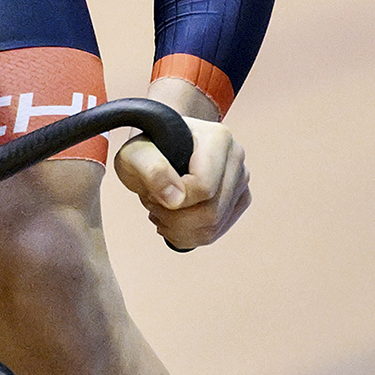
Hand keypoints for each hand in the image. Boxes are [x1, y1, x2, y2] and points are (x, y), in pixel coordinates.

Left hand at [112, 105, 248, 251]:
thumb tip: (175, 199)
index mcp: (217, 139)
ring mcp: (240, 181)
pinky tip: (169, 218)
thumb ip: (151, 170)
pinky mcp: (237, 201)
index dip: (173, 201)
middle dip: (172, 217)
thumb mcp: (135, 153)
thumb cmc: (146, 148)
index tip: (152, 192)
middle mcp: (236, 158)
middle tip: (151, 202)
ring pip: (212, 228)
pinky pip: (212, 234)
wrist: (156, 150)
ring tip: (159, 208)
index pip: (204, 187)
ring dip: (175, 228)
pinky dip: (184, 235)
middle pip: (210, 212)